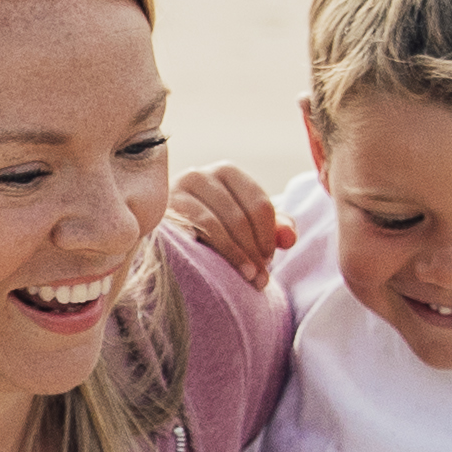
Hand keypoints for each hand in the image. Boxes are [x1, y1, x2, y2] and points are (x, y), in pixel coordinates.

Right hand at [167, 164, 289, 272]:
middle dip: (255, 251)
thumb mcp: (249, 226)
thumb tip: (289, 239)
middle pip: (240, 217)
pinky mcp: (163, 212)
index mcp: (227, 173)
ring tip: (249, 279)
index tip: (268, 261)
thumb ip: (276, 228)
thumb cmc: (214, 229)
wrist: (166, 237)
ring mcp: (177, 191)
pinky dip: (215, 253)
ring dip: (237, 257)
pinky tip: (221, 271)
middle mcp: (201, 175)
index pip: (260, 205)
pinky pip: (194, 232)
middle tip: (261, 278)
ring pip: (217, 225)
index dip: (269, 237)